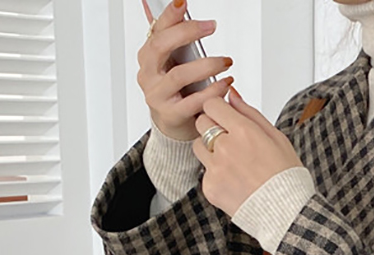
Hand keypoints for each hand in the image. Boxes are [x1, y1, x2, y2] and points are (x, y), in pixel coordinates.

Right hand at [138, 0, 234, 140]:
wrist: (172, 123)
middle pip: (161, 47)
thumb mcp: (173, 60)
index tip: (182, 2)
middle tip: (211, 26)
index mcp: (148, 56)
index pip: (156, 29)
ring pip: (178, 75)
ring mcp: (157, 95)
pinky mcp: (171, 114)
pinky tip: (225, 84)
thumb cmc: (176, 89)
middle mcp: (148, 74)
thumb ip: (173, 34)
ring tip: (225, 62)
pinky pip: (192, 102)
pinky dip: (211, 91)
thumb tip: (176, 2)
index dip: (168, 15)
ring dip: (206, 65)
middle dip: (187, 33)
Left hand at [192, 90, 306, 216]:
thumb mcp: (277, 137)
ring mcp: (215, 169)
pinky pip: (204, 172)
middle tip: (229, 138)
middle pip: (201, 122)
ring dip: (210, 148)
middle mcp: (225, 148)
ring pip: (198, 145)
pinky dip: (215, 174)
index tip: (224, 114)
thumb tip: (232, 95)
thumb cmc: (286, 177)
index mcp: (243, 131)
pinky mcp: (210, 187)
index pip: (212, 104)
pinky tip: (233, 180)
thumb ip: (250, 113)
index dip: (218, 108)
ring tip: (231, 161)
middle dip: (213, 125)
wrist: (285, 213)